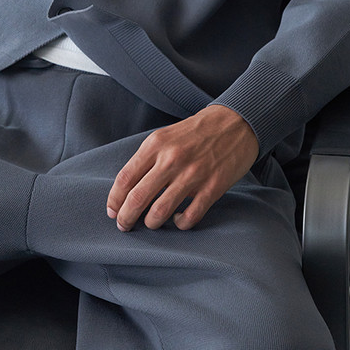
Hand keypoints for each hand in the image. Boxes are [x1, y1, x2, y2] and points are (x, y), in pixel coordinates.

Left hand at [106, 104, 259, 231]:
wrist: (236, 123)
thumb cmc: (196, 132)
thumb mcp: (165, 136)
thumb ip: (147, 159)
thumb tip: (127, 189)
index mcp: (156, 144)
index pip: (125, 179)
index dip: (115, 200)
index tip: (113, 212)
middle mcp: (172, 159)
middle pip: (138, 198)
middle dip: (126, 218)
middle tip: (124, 226)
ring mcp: (193, 174)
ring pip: (160, 212)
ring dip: (151, 223)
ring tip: (151, 223)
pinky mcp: (213, 187)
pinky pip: (189, 217)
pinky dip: (180, 224)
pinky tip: (179, 219)